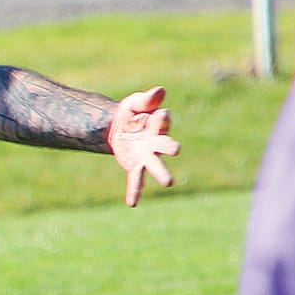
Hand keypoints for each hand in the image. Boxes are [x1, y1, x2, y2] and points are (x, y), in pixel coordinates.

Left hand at [109, 86, 179, 206]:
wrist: (118, 128)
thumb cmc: (133, 113)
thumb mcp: (135, 102)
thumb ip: (146, 99)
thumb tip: (160, 90)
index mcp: (158, 124)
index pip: (163, 120)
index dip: (161, 117)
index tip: (160, 114)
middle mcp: (156, 142)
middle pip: (166, 145)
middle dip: (170, 146)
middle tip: (176, 149)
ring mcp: (147, 156)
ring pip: (156, 166)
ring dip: (162, 173)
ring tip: (169, 183)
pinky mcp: (135, 166)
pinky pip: (136, 180)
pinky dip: (135, 191)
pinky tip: (132, 203)